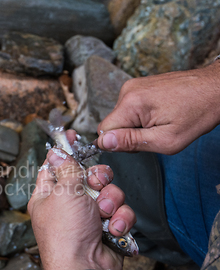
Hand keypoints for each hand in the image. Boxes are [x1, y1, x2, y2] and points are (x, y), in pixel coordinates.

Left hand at [28, 131, 136, 269]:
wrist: (84, 268)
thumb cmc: (66, 232)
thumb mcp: (63, 192)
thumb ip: (66, 168)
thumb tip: (57, 151)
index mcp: (48, 195)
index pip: (56, 165)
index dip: (66, 150)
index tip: (73, 135)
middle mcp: (67, 205)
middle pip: (89, 176)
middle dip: (98, 179)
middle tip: (95, 185)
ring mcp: (88, 217)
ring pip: (109, 192)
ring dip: (110, 201)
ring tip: (102, 214)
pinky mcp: (106, 228)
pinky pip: (120, 212)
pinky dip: (118, 219)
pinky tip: (111, 229)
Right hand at [96, 61, 219, 154]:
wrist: (216, 89)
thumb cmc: (197, 114)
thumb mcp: (166, 139)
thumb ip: (131, 142)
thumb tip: (103, 143)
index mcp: (131, 103)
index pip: (103, 130)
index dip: (119, 142)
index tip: (139, 142)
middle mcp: (127, 90)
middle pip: (113, 123)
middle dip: (129, 134)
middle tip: (155, 133)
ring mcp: (133, 85)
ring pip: (121, 116)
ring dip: (137, 125)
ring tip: (162, 121)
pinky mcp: (139, 85)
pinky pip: (130, 108)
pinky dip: (142, 115)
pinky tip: (161, 113)